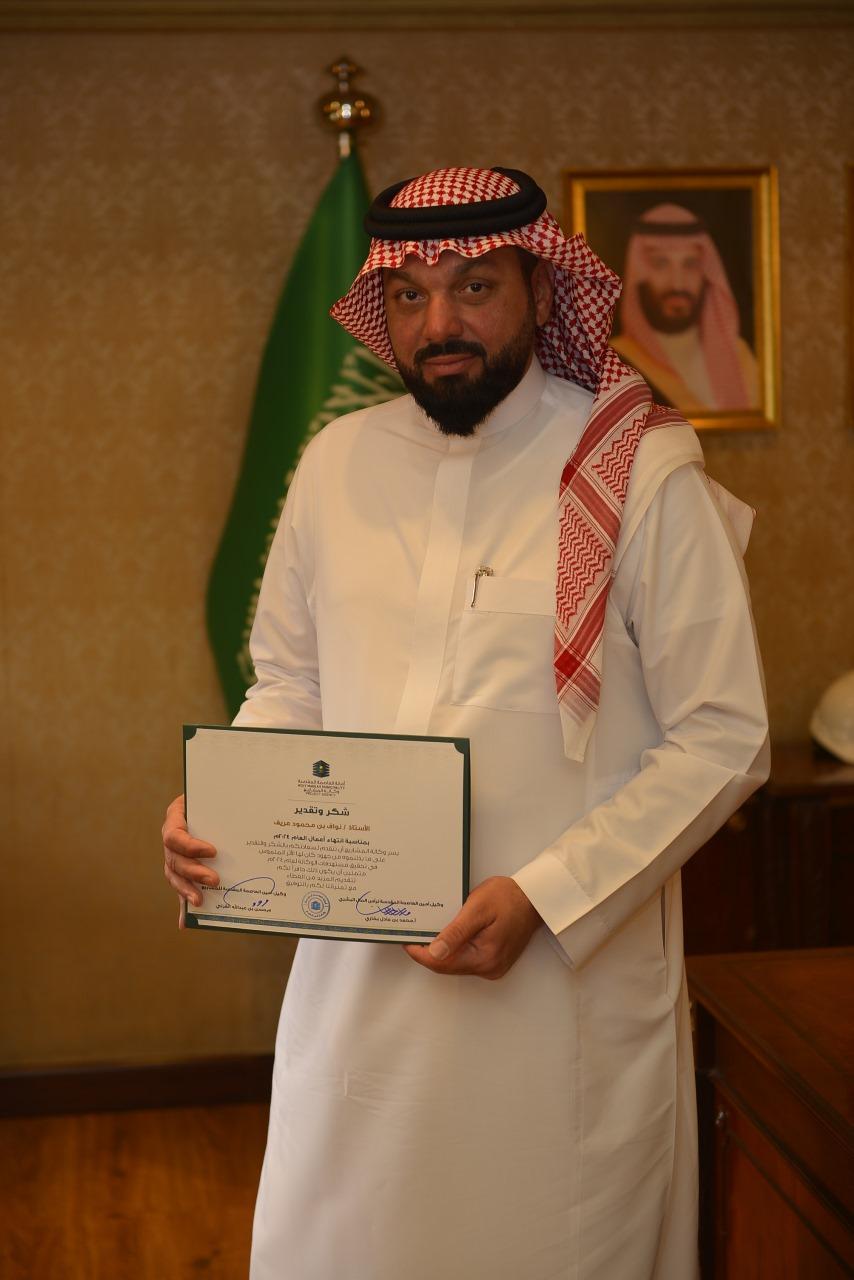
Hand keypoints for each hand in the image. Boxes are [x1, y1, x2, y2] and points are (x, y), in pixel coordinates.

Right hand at [162, 794, 218, 927]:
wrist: (209, 798)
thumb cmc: (213, 796)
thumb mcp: (214, 796)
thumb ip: (224, 803)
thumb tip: (245, 802)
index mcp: (176, 817)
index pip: (174, 836)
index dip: (190, 846)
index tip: (213, 851)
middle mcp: (171, 837)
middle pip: (175, 860)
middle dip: (194, 872)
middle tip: (215, 880)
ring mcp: (173, 854)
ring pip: (174, 876)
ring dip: (186, 891)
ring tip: (199, 902)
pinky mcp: (181, 869)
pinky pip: (180, 888)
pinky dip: (182, 907)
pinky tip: (185, 923)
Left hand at [403, 876, 540, 979]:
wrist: (535, 897)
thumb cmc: (509, 897)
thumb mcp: (478, 908)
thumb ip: (456, 932)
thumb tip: (434, 952)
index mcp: (484, 957)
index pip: (441, 963)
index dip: (419, 953)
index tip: (405, 940)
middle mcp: (488, 968)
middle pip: (447, 966)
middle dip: (428, 951)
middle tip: (413, 931)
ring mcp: (492, 966)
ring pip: (456, 963)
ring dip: (441, 950)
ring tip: (427, 930)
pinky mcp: (494, 960)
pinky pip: (466, 959)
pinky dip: (454, 949)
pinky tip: (447, 934)